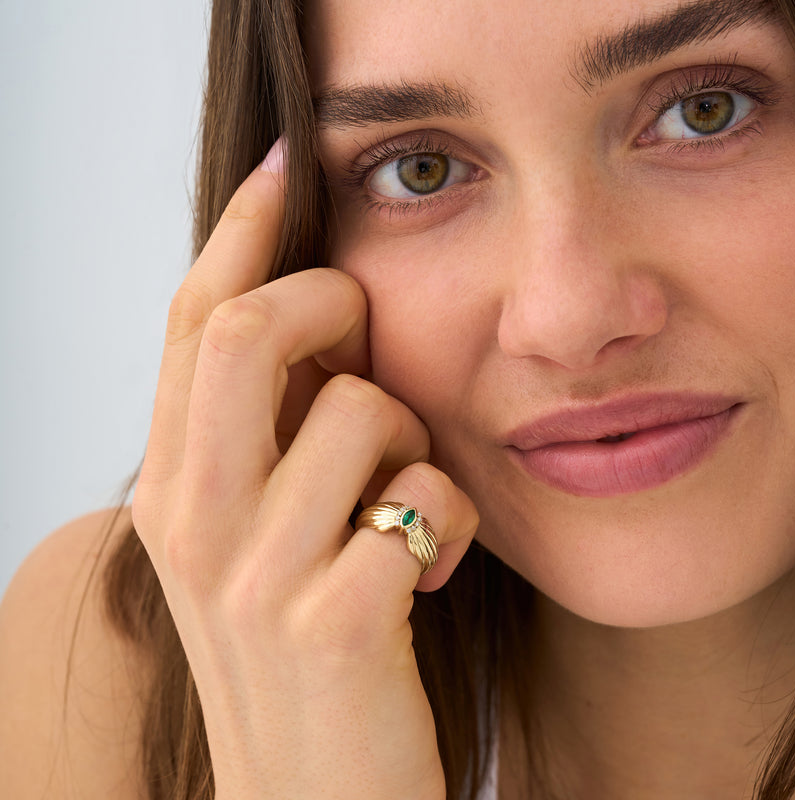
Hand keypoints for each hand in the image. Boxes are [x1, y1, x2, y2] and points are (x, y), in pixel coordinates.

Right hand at [132, 142, 478, 799]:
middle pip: (244, 331)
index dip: (239, 233)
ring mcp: (255, 578)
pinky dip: (450, 517)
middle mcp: (193, 522)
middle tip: (363, 331)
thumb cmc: (302, 653)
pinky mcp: (337, 623)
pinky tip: (434, 568)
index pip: (190, 323)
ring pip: (359, 409)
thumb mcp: (257, 536)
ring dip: (409, 438)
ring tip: (405, 502)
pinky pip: (423, 498)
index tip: (281, 165)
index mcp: (172, 490)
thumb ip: (263, 437)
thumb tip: (312, 323)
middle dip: (323, 300)